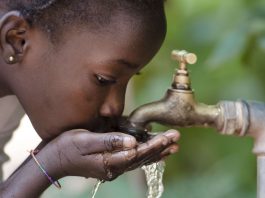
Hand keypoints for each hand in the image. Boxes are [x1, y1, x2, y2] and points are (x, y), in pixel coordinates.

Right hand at [41, 129, 179, 180]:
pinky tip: (152, 148)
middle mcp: (114, 167)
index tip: (169, 137)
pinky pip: (132, 159)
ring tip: (172, 146)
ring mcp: (113, 166)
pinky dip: (145, 153)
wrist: (53, 160)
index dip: (155, 144)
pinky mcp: (110, 163)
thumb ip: (109, 141)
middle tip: (176, 138)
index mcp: (110, 161)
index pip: (138, 153)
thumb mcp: (85, 141)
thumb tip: (132, 142)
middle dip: (160, 147)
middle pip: (142, 157)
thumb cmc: (67, 147)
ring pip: (140, 160)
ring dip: (156, 152)